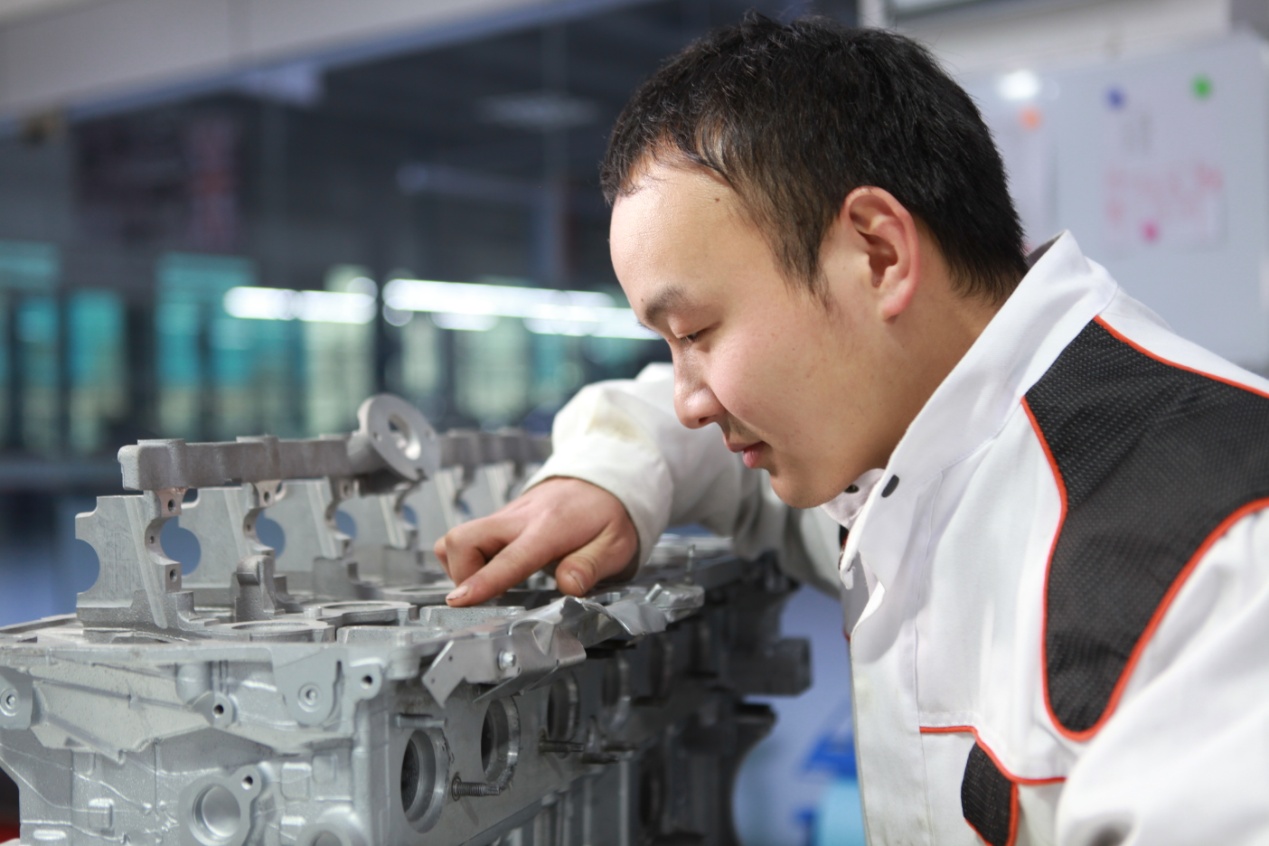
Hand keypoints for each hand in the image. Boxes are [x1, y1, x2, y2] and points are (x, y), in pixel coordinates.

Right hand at [434, 477, 638, 606]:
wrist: (603, 479)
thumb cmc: (609, 514)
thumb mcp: (616, 545)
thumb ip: (591, 566)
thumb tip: (569, 587)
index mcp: (549, 527)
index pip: (510, 557)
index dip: (482, 581)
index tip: (460, 601)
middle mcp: (519, 518)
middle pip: (463, 539)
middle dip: (461, 574)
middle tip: (482, 599)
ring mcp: (505, 517)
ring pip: (458, 539)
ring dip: (462, 567)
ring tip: (488, 585)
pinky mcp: (499, 520)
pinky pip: (468, 538)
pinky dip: (468, 558)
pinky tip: (492, 570)